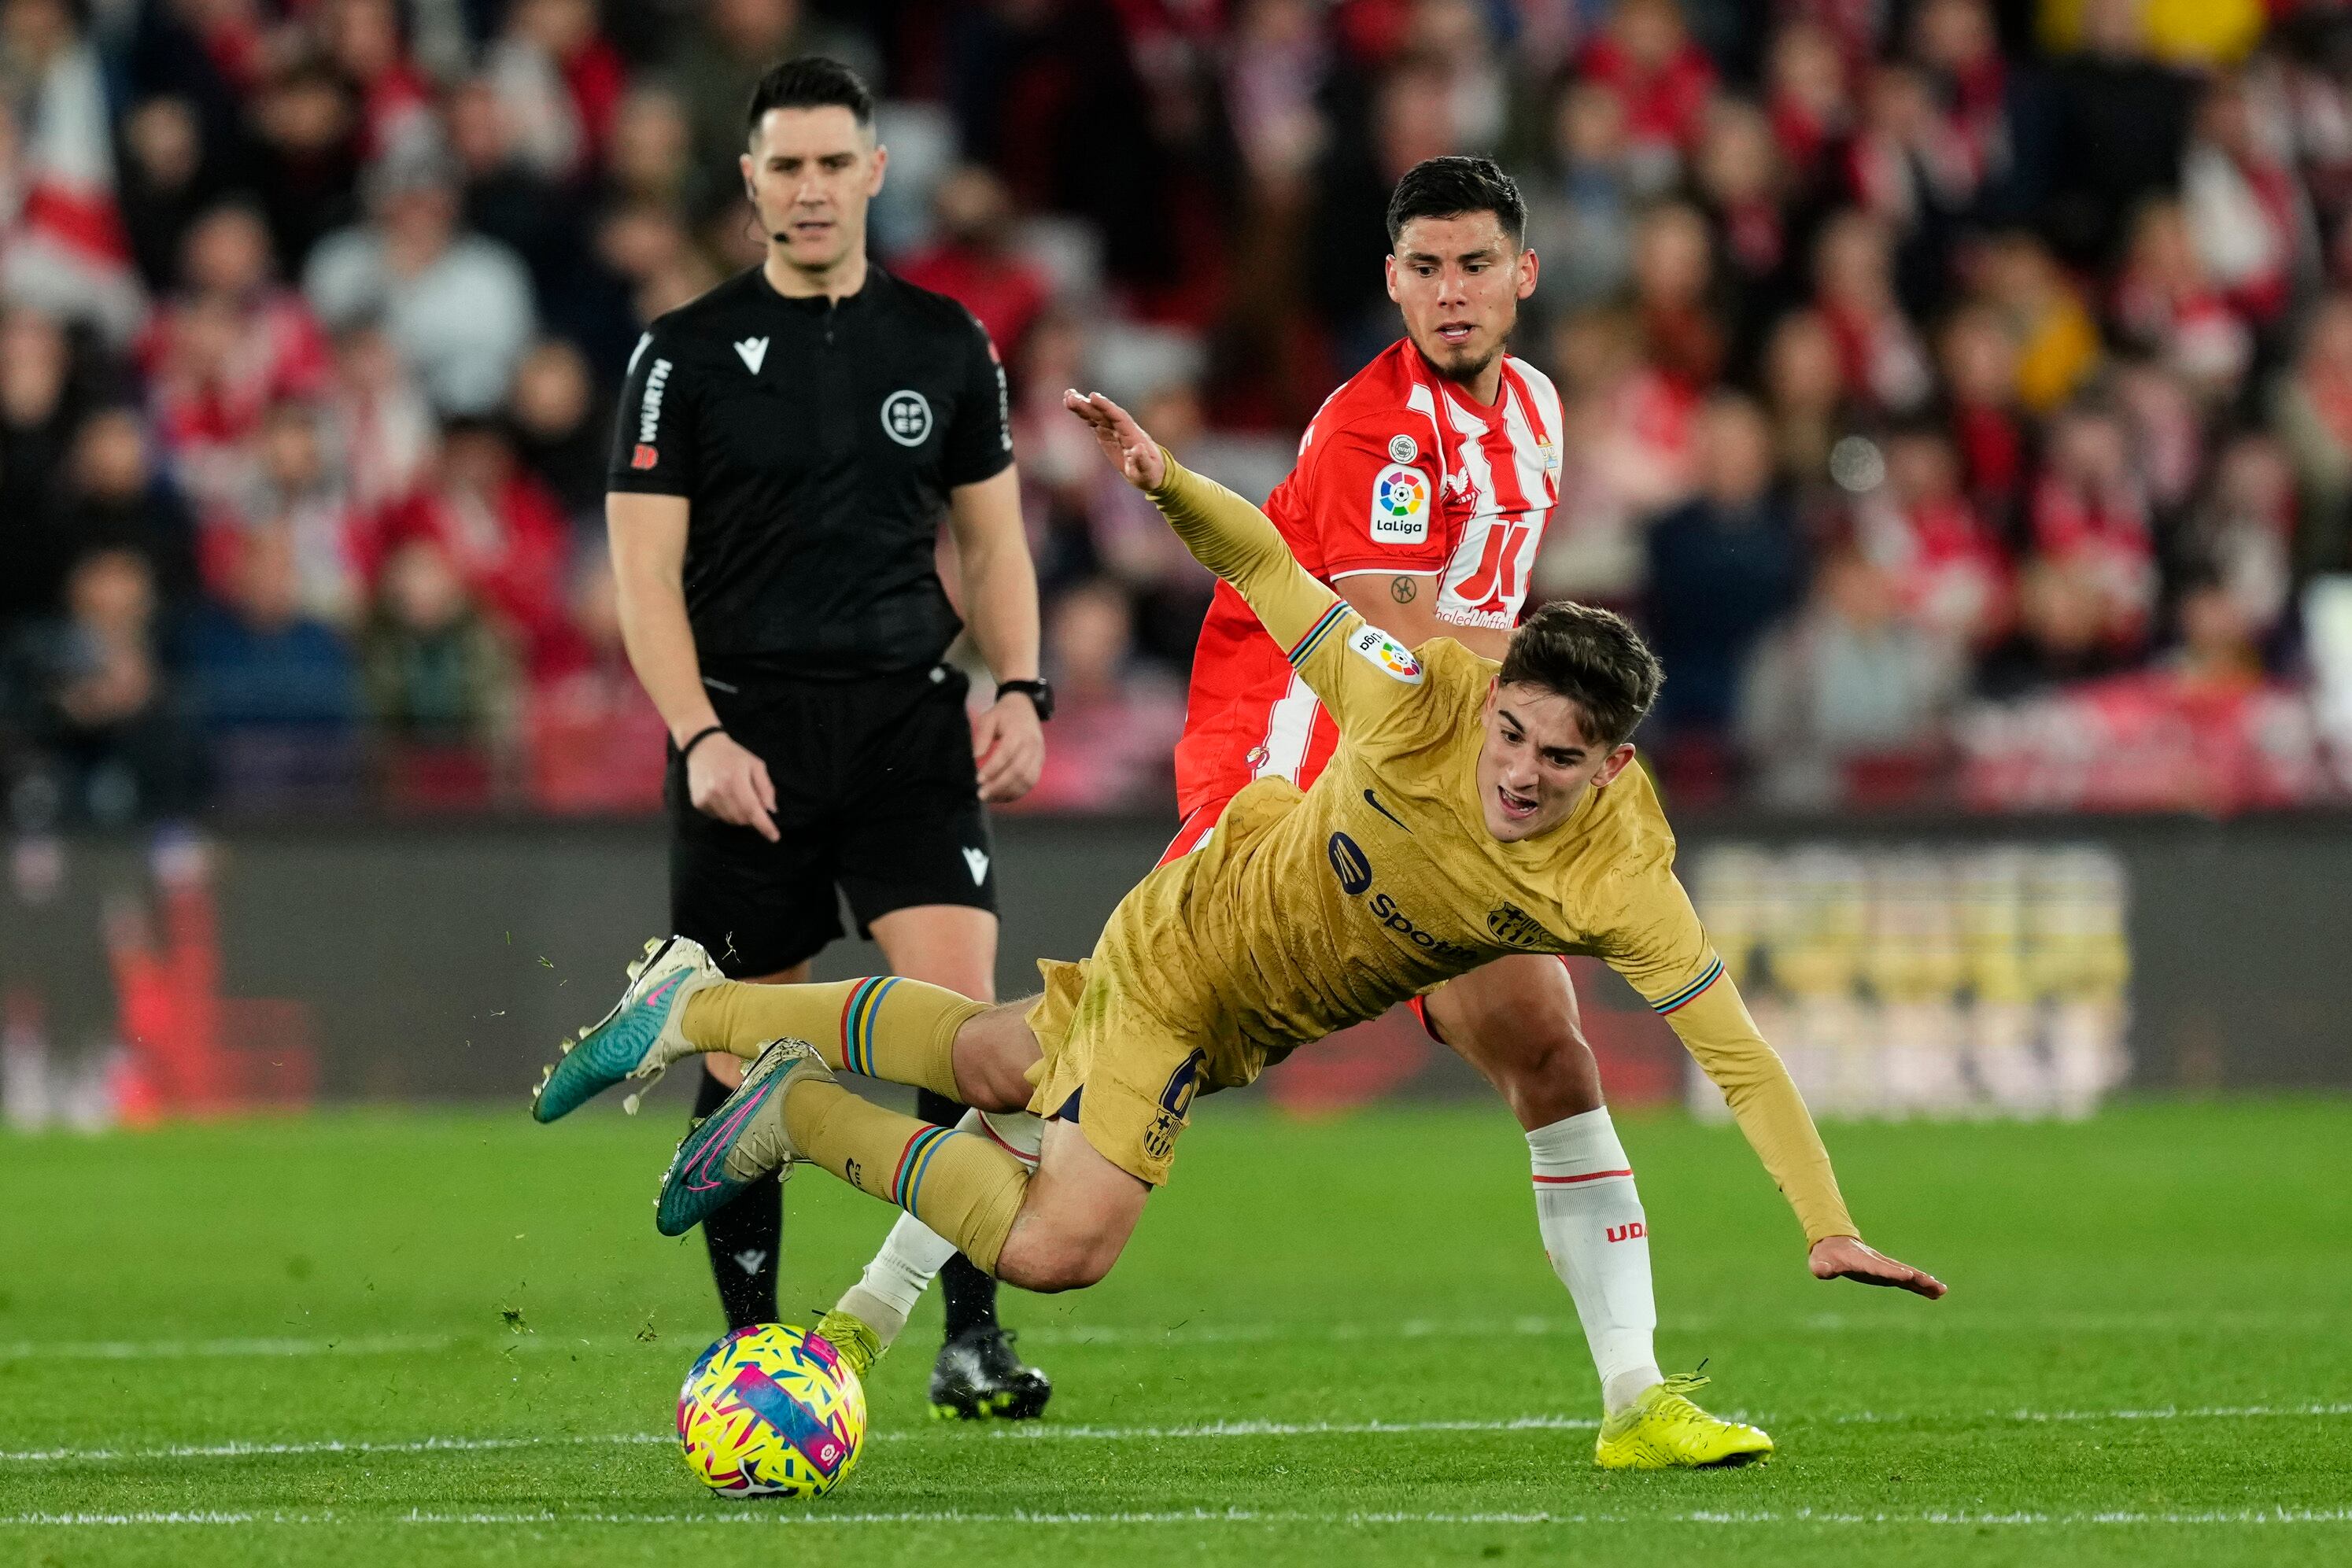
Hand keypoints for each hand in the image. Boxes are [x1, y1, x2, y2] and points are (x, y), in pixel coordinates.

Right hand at [685, 730, 778, 841]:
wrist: (703, 747)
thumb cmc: (734, 755)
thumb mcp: (756, 764)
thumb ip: (765, 787)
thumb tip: (771, 810)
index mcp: (736, 780)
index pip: (752, 809)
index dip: (764, 825)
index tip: (774, 837)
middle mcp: (719, 791)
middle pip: (742, 818)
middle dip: (752, 817)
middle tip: (753, 803)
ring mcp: (706, 798)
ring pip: (730, 820)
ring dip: (739, 816)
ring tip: (737, 797)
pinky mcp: (698, 803)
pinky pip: (718, 817)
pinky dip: (726, 812)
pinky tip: (724, 797)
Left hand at [973, 692, 1044, 801]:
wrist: (1025, 707)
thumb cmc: (1003, 713)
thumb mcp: (989, 718)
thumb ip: (982, 736)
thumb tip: (976, 757)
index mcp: (1019, 732)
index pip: (1006, 754)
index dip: (993, 768)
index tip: (978, 779)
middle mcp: (1032, 745)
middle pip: (1018, 770)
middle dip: (999, 785)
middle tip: (982, 794)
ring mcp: (1039, 755)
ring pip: (1027, 780)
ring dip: (1009, 792)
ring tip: (991, 798)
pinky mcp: (1040, 762)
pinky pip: (1032, 782)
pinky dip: (1018, 792)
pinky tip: (1004, 796)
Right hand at [1062, 389, 1165, 489]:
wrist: (1150, 472)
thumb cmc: (1150, 473)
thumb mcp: (1148, 471)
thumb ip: (1142, 461)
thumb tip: (1138, 448)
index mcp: (1133, 434)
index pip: (1118, 417)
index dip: (1106, 406)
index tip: (1093, 396)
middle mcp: (1122, 428)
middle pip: (1104, 413)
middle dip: (1089, 405)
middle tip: (1071, 396)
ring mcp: (1113, 430)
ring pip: (1097, 415)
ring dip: (1083, 406)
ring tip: (1067, 396)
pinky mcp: (1106, 434)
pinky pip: (1093, 421)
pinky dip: (1083, 414)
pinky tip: (1071, 405)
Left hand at [1809, 1235, 1946, 1298]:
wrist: (1833, 1244)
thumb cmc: (1825, 1256)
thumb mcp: (1818, 1262)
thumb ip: (1821, 1267)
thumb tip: (1824, 1271)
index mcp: (1860, 1261)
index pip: (1878, 1267)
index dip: (1892, 1272)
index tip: (1908, 1275)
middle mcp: (1876, 1262)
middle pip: (1899, 1270)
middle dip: (1917, 1277)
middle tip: (1935, 1285)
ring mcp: (1883, 1267)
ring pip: (1907, 1274)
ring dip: (1924, 1282)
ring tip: (1941, 1290)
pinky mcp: (1887, 1272)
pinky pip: (1906, 1279)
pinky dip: (1920, 1285)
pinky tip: (1934, 1293)